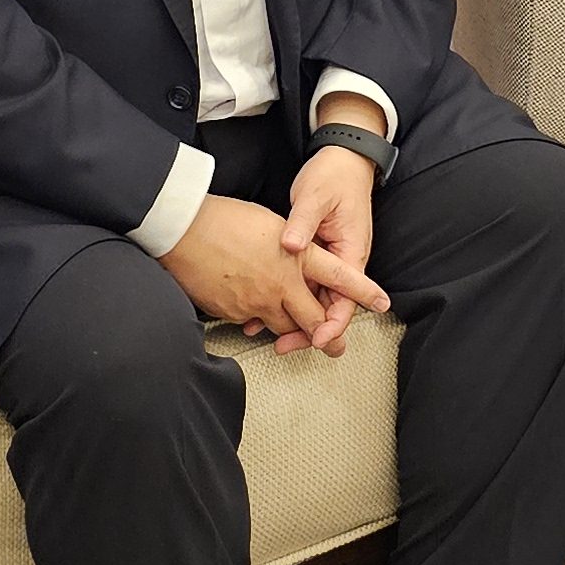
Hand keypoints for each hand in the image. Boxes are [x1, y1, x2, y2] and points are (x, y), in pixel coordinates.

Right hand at [167, 193, 381, 351]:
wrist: (182, 230)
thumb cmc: (224, 218)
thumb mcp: (270, 223)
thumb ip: (291, 248)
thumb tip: (297, 260)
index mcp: (297, 256)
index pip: (340, 276)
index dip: (362, 292)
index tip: (381, 302)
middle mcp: (283, 283)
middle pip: (315, 319)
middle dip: (328, 335)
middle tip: (336, 346)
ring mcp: (258, 301)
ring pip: (285, 327)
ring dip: (292, 331)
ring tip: (297, 336)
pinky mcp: (235, 312)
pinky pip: (253, 324)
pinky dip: (257, 321)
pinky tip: (254, 315)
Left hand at [278, 125, 386, 360]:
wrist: (342, 160)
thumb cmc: (335, 177)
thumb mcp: (317, 198)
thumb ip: (303, 224)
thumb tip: (292, 247)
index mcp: (351, 252)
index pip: (347, 299)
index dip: (332, 323)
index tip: (315, 338)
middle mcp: (342, 261)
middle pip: (329, 308)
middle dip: (309, 330)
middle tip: (285, 346)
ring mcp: (328, 260)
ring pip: (314, 299)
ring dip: (295, 318)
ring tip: (269, 335)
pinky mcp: (314, 256)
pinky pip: (302, 283)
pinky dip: (286, 298)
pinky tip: (263, 308)